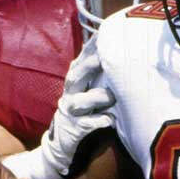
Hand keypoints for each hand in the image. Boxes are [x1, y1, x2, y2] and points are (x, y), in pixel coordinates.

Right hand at [11, 41, 115, 178]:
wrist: (62, 144)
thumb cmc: (82, 113)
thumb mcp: (88, 91)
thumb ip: (99, 75)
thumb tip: (117, 54)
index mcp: (73, 82)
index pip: (80, 60)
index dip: (90, 48)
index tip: (104, 34)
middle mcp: (69, 94)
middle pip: (74, 76)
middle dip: (88, 66)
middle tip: (102, 58)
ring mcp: (70, 112)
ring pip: (79, 101)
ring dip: (96, 97)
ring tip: (112, 97)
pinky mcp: (74, 130)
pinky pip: (87, 125)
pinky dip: (100, 121)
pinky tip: (112, 120)